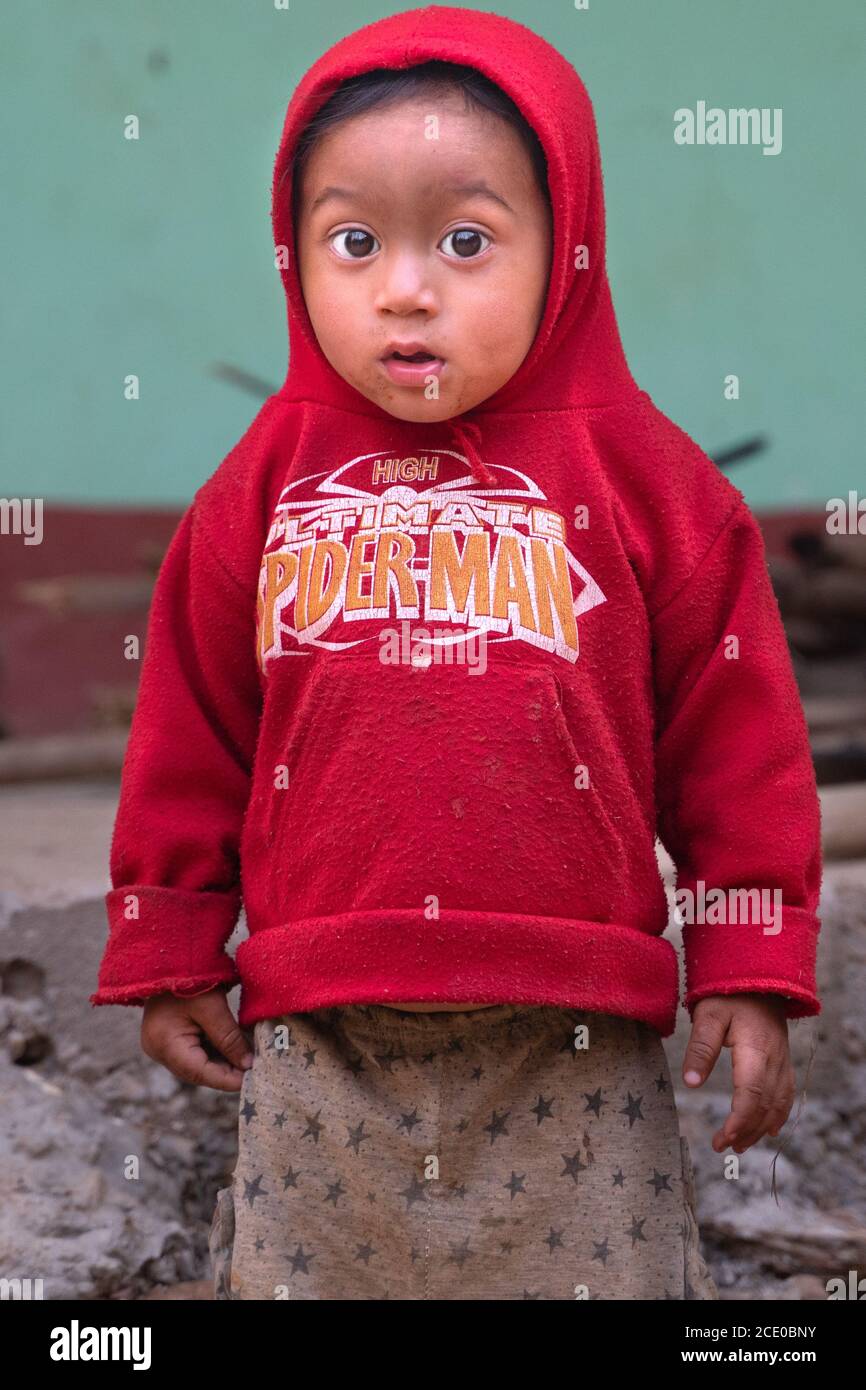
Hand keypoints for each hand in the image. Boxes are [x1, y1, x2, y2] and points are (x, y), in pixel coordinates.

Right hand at [141, 986, 254, 1091]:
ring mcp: (161, 1045)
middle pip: (197, 1071)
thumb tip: (247, 1064)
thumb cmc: (189, 977)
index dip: (227, 1079)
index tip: (252, 1080)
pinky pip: (193, 1052)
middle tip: (255, 1069)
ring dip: (222, 1062)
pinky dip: (213, 1052)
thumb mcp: (213, 1007)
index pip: (200, 1073)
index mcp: (165, 1044)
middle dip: (227, 1072)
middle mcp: (158, 1050)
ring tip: (248, 1058)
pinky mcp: (167, 1038)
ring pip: (196, 1063)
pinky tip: (234, 1048)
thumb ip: (229, 1038)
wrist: (168, 956)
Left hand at [682, 993, 795, 1153]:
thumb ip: (700, 1048)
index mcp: (756, 1049)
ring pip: (777, 1104)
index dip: (738, 1121)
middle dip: (744, 1131)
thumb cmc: (727, 994)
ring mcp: (782, 1060)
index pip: (751, 1095)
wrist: (757, 976)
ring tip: (738, 1144)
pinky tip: (769, 1130)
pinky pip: (786, 1094)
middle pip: (765, 1106)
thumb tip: (691, 1082)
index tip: (722, 1138)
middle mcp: (775, 1059)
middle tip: (720, 1146)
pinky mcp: (783, 1060)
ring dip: (759, 1128)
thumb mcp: (707, 1016)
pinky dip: (778, 1115)